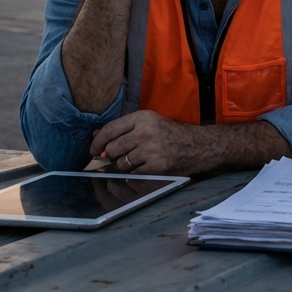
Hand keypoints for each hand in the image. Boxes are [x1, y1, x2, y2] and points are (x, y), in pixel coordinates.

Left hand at [90, 109, 214, 175]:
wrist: (199, 145)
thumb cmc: (171, 133)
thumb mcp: (148, 123)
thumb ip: (122, 129)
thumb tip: (95, 137)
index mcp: (142, 117)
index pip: (109, 130)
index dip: (97, 142)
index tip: (93, 150)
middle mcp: (145, 132)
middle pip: (112, 149)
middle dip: (112, 156)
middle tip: (119, 156)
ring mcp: (151, 150)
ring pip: (121, 163)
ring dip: (124, 165)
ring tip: (138, 160)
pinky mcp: (156, 166)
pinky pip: (133, 173)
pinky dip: (135, 172)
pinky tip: (146, 166)